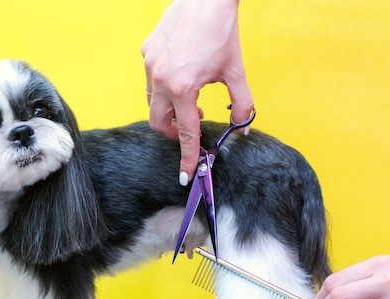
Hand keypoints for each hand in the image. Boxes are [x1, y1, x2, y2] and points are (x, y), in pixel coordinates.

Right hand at [141, 0, 253, 184]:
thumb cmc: (221, 31)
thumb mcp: (235, 71)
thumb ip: (241, 104)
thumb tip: (242, 126)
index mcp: (183, 88)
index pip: (185, 133)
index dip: (187, 157)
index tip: (185, 176)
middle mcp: (161, 79)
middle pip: (158, 123)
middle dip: (173, 131)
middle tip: (191, 123)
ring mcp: (150, 65)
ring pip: (152, 101)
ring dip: (168, 108)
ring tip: (190, 97)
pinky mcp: (146, 52)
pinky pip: (150, 79)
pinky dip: (163, 86)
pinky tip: (180, 73)